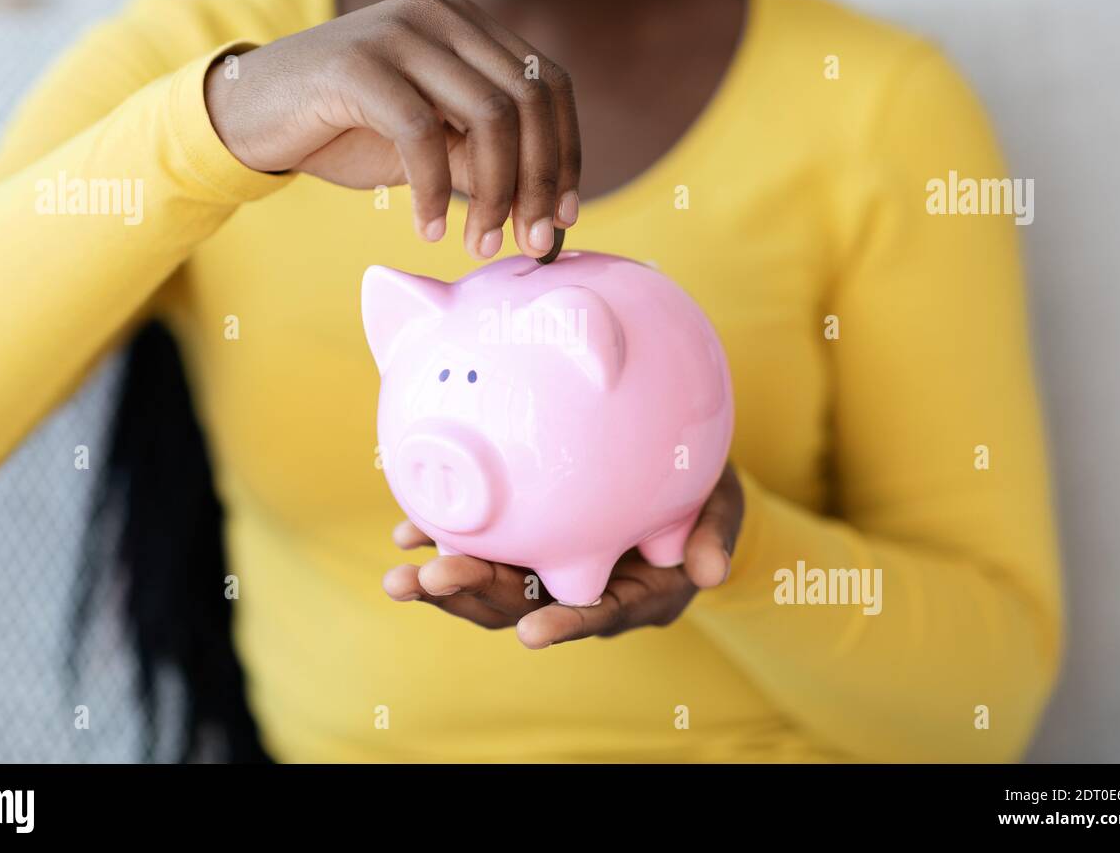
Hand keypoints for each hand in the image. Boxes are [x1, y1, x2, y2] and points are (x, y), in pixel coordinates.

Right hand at [204, 0, 580, 258]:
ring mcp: (400, 31)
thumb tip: (546, 209)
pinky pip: (423, 134)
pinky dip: (434, 192)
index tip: (565, 215)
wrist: (250, 115)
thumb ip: (484, 162)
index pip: (548, 82)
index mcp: (467, 25)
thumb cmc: (345, 130)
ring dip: (495, 192)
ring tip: (481, 244)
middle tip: (533, 242)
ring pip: (487, 115)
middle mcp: (441, 15)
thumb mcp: (431, 148)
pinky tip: (428, 230)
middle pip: (528, 98)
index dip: (566, 151)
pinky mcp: (358, 63)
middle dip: (540, 180)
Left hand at [382, 462, 744, 648]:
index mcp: (631, 594)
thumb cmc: (702, 498)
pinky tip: (406, 535)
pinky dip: (444, 543)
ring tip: (399, 576)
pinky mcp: (527, 545)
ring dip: (445, 584)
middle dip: (475, 597)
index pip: (597, 614)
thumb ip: (713, 536)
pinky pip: (482, 552)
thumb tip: (713, 570)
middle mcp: (583, 590)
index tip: (532, 633)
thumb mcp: (720, 509)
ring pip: (493, 589)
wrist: (679, 485)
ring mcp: (549, 570)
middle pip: (525, 605)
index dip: (565, 624)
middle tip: (427, 580)